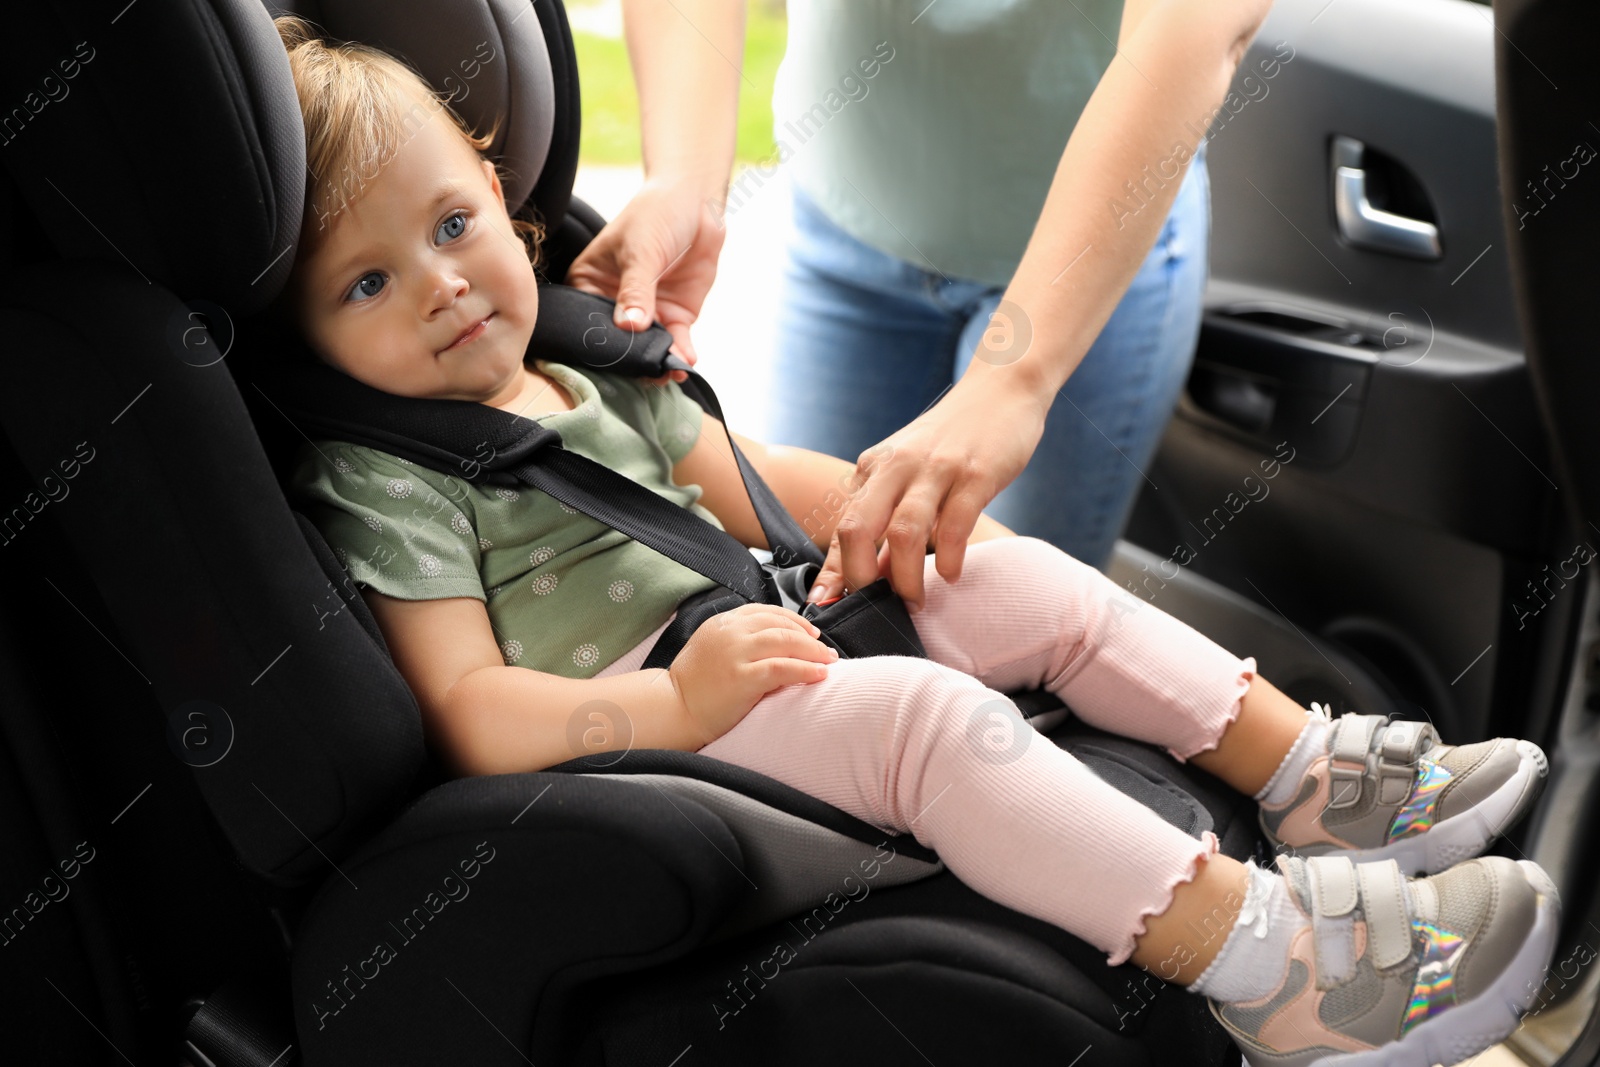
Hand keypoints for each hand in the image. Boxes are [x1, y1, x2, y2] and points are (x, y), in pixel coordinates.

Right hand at [565, 174, 727, 386]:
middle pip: (616, 342)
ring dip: (657, 361)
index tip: (606, 361)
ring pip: (647, 347)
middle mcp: (613, 304)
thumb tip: (629, 326)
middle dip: (629, 359)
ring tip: (665, 372)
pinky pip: (674, 341)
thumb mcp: (640, 250)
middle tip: (640, 372)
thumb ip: (636, 290)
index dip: (594, 342)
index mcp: (588, 285)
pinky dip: (679, 353)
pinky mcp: (674, 316)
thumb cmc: (655, 215)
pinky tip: (683, 363)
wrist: (697, 202)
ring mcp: (646, 313)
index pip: (584, 320)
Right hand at [667, 603, 837, 744]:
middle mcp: (730, 632)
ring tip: (828, 661)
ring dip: (813, 651)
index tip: (810, 632)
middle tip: (825, 650)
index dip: (794, 620)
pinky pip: (783, 668)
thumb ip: (740, 640)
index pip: (767, 612)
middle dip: (809, 636)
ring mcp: (736, 653)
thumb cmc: (692, 686)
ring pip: (786, 642)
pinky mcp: (743, 678)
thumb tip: (779, 645)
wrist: (672, 710)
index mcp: (722, 622)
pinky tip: (819, 675)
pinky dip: (806, 670)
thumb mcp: (714, 649)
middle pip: (781, 625)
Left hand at [807, 369, 1047, 611]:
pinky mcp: (976, 474)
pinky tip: (950, 574)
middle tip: (875, 608)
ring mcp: (937, 469)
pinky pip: (955, 524)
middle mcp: (897, 467)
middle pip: (858, 528)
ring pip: (904, 532)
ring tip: (914, 601)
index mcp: (874, 468)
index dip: (833, 572)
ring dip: (905, 578)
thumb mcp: (908, 473)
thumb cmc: (951, 441)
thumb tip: (867, 578)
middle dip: (859, 578)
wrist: (1001, 389)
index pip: (843, 526)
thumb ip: (888, 520)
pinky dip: (949, 558)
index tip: (826, 606)